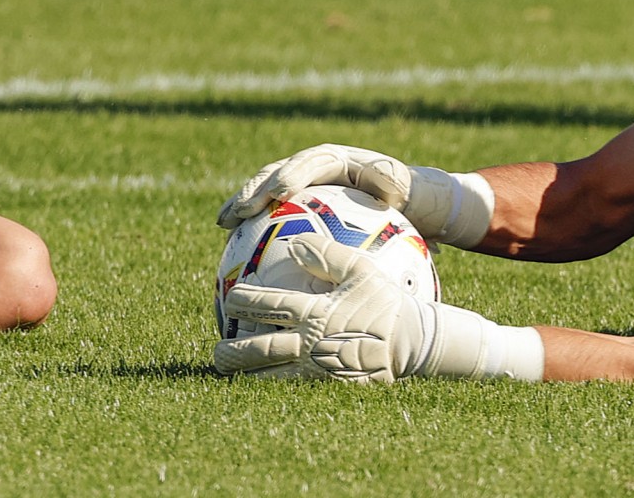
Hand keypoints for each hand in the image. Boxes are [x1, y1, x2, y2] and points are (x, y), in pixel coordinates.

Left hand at [214, 235, 543, 382]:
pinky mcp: (328, 389)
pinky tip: (257, 389)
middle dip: (231, 350)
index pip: (269, 306)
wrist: (416, 343)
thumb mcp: (362, 269)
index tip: (228, 296)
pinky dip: (270, 389)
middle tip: (217, 348)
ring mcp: (318, 372)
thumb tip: (296, 242)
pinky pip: (291, 391)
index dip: (244, 300)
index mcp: (316, 313)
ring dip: (244, 376)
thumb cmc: (388, 302)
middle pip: (259, 351)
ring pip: (270, 377)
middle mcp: (311, 345)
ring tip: (227, 374)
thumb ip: (327, 255)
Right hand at [219, 143, 416, 227]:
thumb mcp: (400, 185)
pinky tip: (230, 246)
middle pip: (276, 172)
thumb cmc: (399, 194)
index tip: (281, 192)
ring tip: (223, 223)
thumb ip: (392, 180)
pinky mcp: (287, 202)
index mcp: (333, 159)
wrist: (393, 199)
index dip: (293, 174)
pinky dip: (245, 223)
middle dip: (257, 189)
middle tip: (241, 210)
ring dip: (241, 204)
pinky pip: (263, 210)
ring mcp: (294, 182)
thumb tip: (392, 183)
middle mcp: (308, 166)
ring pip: (261, 189)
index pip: (310, 163)